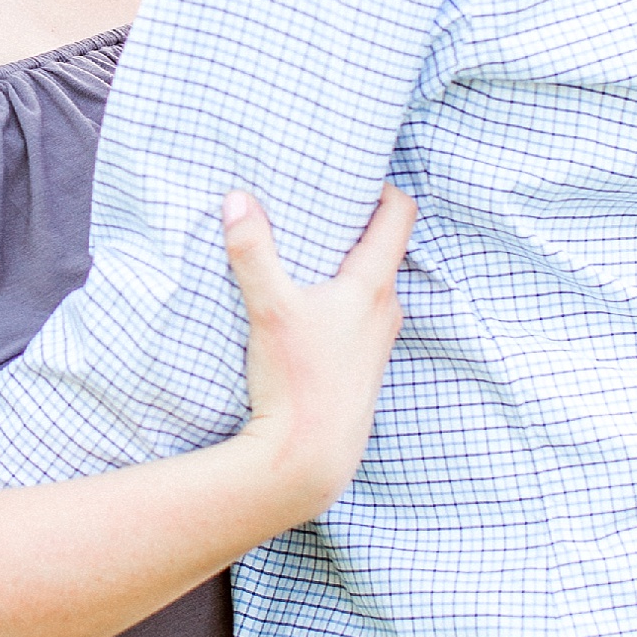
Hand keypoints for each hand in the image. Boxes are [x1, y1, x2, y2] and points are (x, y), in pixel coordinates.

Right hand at [222, 184, 415, 522]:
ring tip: (309, 262)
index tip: (353, 179)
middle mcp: (386, 311)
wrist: (310, 457)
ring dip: (347, 271)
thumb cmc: (297, 381)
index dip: (383, 189)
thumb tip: (237, 200)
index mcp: (372, 286)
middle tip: (320, 214)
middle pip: (385, 250)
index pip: (400, 216)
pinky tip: (308, 316)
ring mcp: (379, 343)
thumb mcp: (268, 308)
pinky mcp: (364, 369)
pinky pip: (361, 320)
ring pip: (372, 289)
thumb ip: (252, 251)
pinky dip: (342, 305)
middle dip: (356, 229)